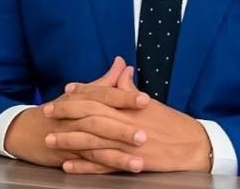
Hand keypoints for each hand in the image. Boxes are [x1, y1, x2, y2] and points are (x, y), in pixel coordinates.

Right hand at [3, 57, 148, 170]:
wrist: (23, 130)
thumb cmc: (57, 111)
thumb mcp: (79, 94)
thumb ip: (105, 81)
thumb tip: (123, 63)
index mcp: (81, 101)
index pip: (104, 97)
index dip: (124, 98)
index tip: (146, 100)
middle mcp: (75, 119)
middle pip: (99, 122)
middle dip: (122, 129)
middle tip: (144, 134)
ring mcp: (70, 139)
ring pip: (95, 147)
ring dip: (116, 156)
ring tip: (138, 162)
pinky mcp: (66, 157)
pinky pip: (85, 165)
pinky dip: (98, 170)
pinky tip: (114, 173)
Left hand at [45, 66, 212, 173]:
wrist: (193, 146)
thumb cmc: (173, 124)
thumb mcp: (150, 103)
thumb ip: (131, 89)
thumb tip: (121, 73)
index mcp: (129, 106)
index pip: (99, 95)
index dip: (80, 93)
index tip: (64, 91)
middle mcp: (124, 123)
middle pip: (88, 115)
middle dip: (66, 114)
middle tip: (47, 113)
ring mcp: (125, 144)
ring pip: (90, 141)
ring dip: (68, 140)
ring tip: (50, 139)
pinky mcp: (128, 162)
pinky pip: (101, 165)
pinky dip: (83, 165)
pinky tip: (68, 165)